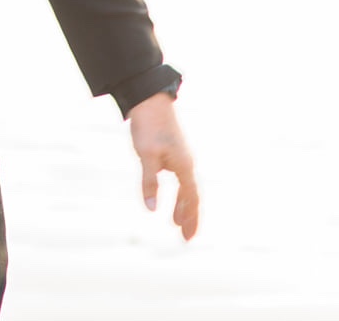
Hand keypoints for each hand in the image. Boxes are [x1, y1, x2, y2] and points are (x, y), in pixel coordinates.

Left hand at [129, 92, 199, 239]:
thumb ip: (149, 182)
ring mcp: (181, 157)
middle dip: (190, 217)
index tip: (187, 237)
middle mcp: (187, 163)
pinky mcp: (174, 152)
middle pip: (192, 196)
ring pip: (187, 187)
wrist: (149, 99)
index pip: (191, 199)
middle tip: (187, 237)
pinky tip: (173, 197)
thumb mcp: (146, 156)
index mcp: (184, 166)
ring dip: (184, 205)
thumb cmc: (148, 126)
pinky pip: (180, 178)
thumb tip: (151, 209)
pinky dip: (178, 191)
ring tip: (177, 221)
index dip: (190, 218)